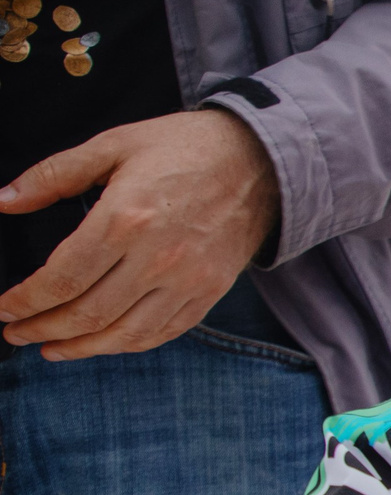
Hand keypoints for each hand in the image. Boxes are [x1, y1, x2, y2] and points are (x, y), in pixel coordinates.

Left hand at [0, 110, 279, 359]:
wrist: (261, 159)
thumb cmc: (182, 147)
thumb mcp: (112, 145)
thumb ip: (53, 175)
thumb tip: (3, 201)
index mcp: (126, 218)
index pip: (62, 279)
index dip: (25, 301)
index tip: (3, 308)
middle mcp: (158, 257)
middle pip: (88, 314)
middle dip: (42, 328)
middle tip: (15, 333)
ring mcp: (189, 280)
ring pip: (124, 334)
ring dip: (81, 348)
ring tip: (51, 348)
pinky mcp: (210, 291)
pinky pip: (163, 332)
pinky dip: (126, 343)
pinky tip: (102, 342)